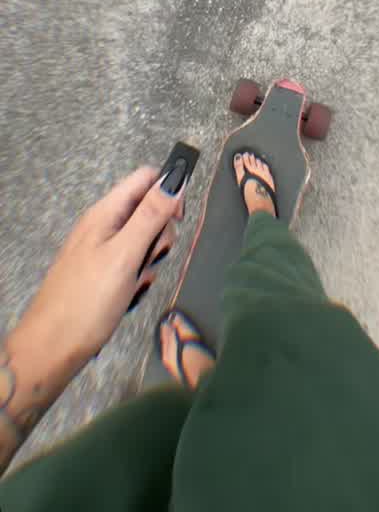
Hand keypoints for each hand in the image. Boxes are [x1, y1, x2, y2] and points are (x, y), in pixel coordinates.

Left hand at [14, 166, 183, 362]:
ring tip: (137, 279)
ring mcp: (105, 248)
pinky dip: (140, 274)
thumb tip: (177, 180)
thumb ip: (151, 215)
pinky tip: (131, 291)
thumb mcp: (125, 254)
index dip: (169, 190)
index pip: (146, 178)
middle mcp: (106, 224)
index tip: (178, 219)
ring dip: (152, 258)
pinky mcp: (107, 270)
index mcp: (106, 212)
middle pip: (150, 209)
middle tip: (149, 258)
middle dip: (161, 233)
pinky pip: (135, 261)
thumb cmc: (87, 300)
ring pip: (146, 238)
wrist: (54, 347)